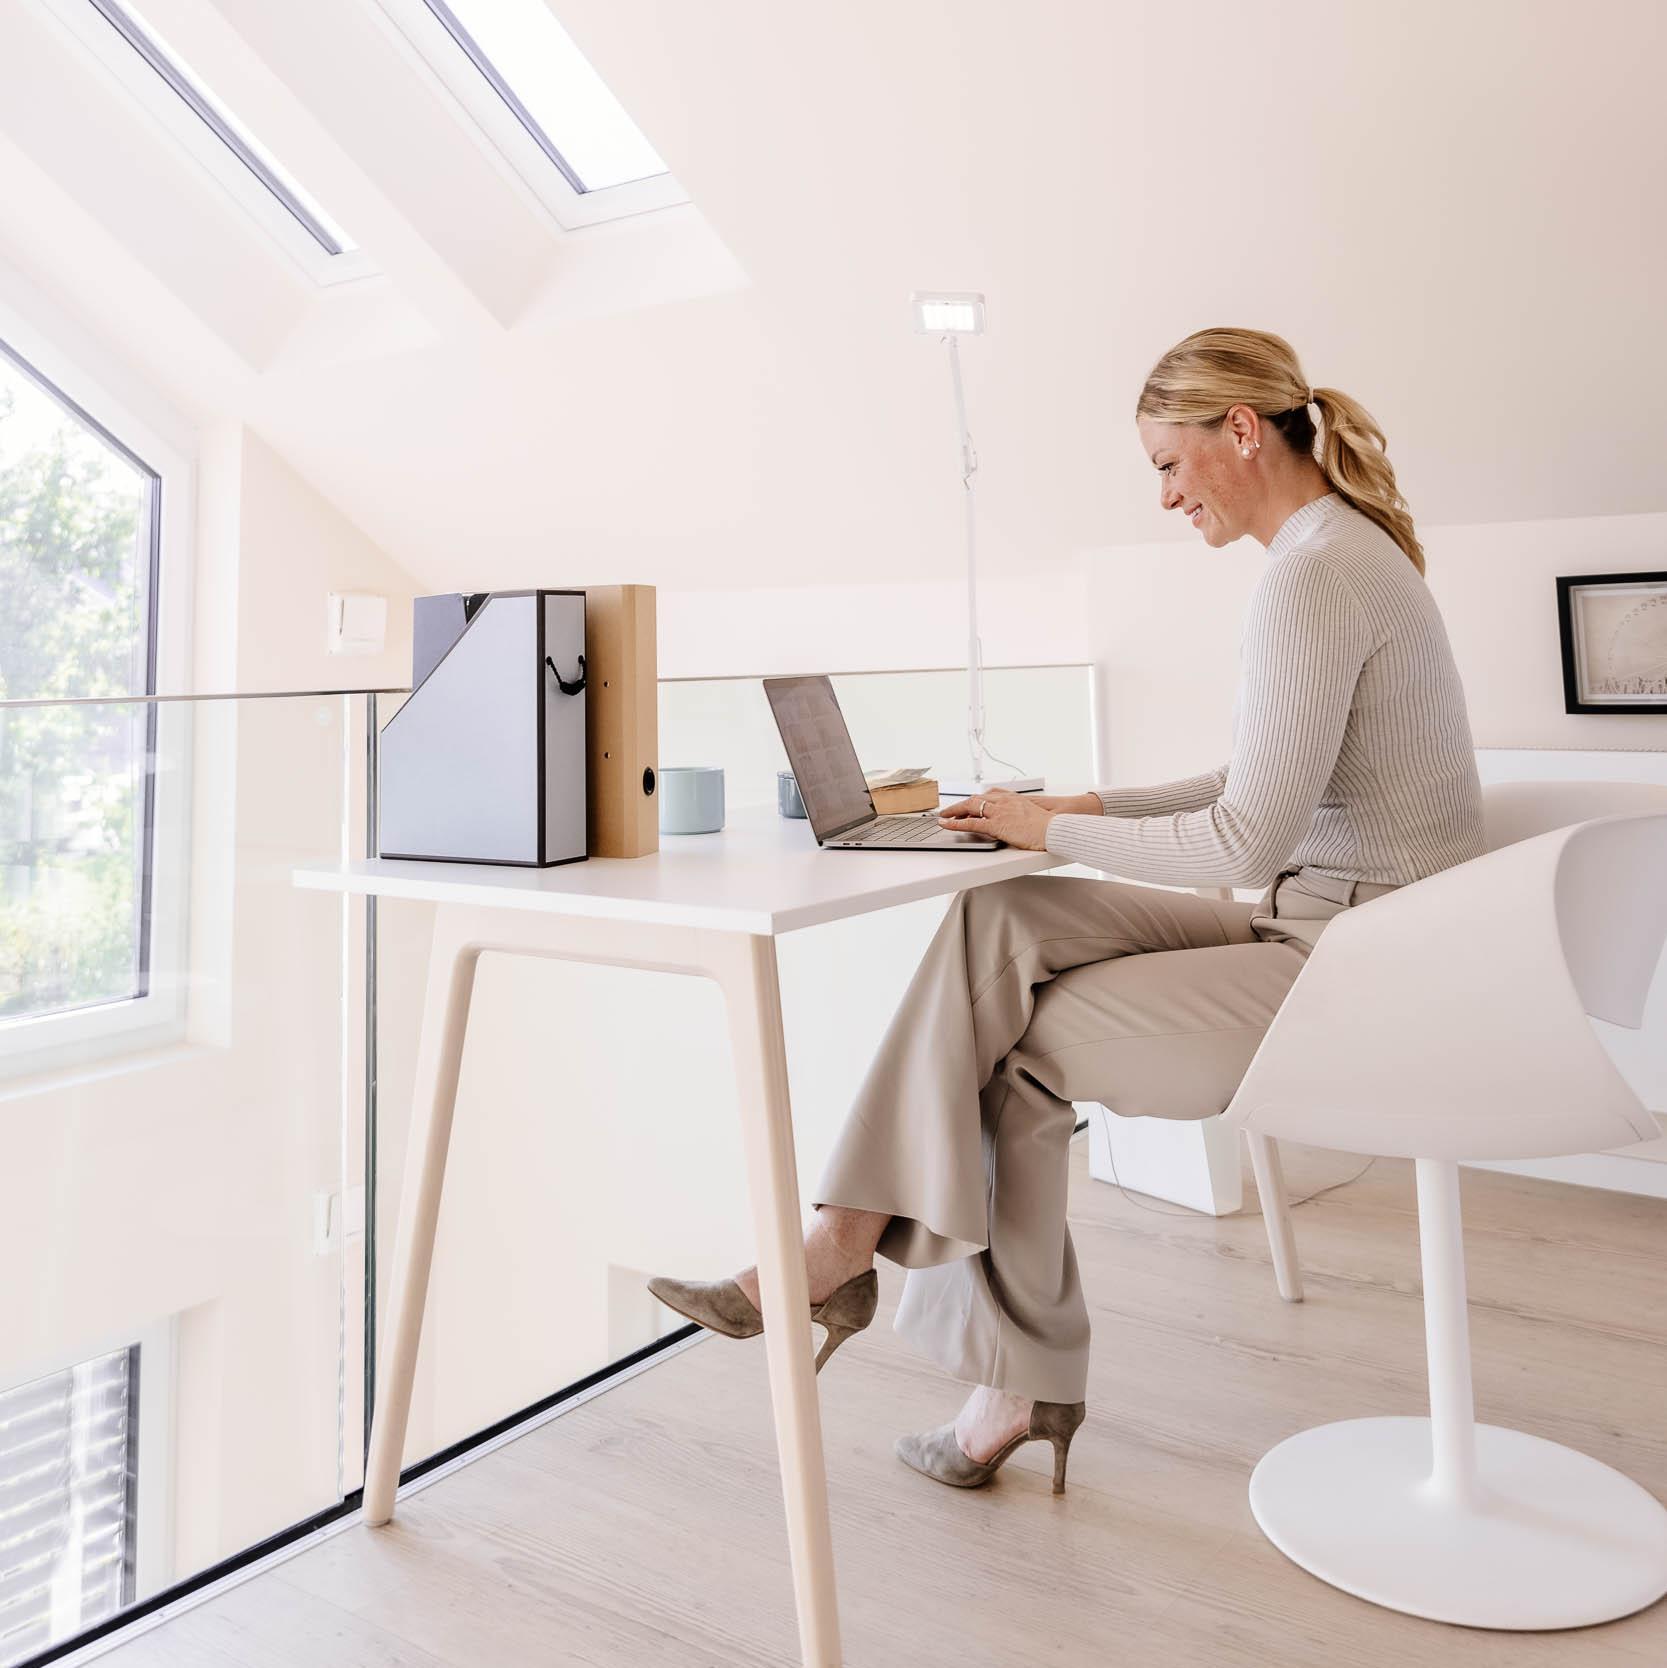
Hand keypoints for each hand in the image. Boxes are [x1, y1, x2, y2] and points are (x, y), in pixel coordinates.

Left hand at [937, 787, 1061, 850]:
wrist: (1054, 829)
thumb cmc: (1047, 825)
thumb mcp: (1031, 814)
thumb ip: (1018, 814)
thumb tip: (1014, 821)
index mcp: (1012, 798)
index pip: (987, 795)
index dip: (975, 800)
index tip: (967, 804)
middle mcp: (1003, 801)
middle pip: (975, 799)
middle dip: (960, 805)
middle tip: (949, 810)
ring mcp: (999, 812)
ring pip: (970, 807)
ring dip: (954, 811)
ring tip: (944, 816)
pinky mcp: (996, 824)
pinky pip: (971, 823)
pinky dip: (956, 823)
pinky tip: (947, 824)